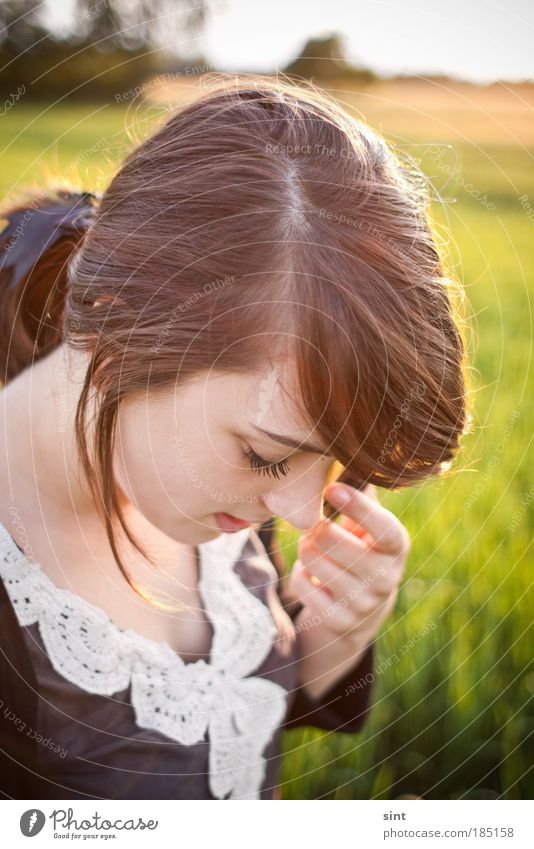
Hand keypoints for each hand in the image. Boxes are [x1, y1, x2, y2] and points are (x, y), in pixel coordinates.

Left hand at [286, 482, 409, 642]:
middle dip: (315, 528)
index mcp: (396, 546)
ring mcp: (363, 603)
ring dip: (305, 549)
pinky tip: (312, 575)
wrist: (361, 612)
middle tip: (315, 526)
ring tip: (314, 549)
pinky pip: (301, 584)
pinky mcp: (339, 622)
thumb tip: (351, 455)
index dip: (358, 507)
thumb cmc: (361, 550)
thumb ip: (362, 494)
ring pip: (311, 559)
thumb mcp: (369, 525)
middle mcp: (385, 577)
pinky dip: (299, 575)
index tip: (333, 487)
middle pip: (331, 540)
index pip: (382, 527)